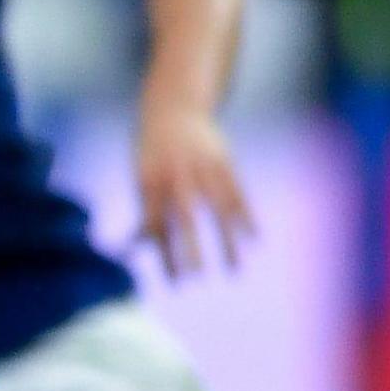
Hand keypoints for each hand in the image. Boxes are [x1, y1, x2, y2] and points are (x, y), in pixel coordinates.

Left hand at [133, 97, 253, 279]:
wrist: (174, 109)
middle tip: (196, 279)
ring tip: (234, 270)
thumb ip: (144, 211)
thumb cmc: (152, 151)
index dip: (165, 254)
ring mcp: (202, 170)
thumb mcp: (141, 176)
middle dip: (189, 250)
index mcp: (150, 184)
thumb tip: (135, 246)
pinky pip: (237, 195)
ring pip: (216, 212)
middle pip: (183, 220)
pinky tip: (254, 239)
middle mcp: (176, 178)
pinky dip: (246, 218)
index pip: (156, 227)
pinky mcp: (224, 163)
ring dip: (226, 243)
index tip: (175, 282)